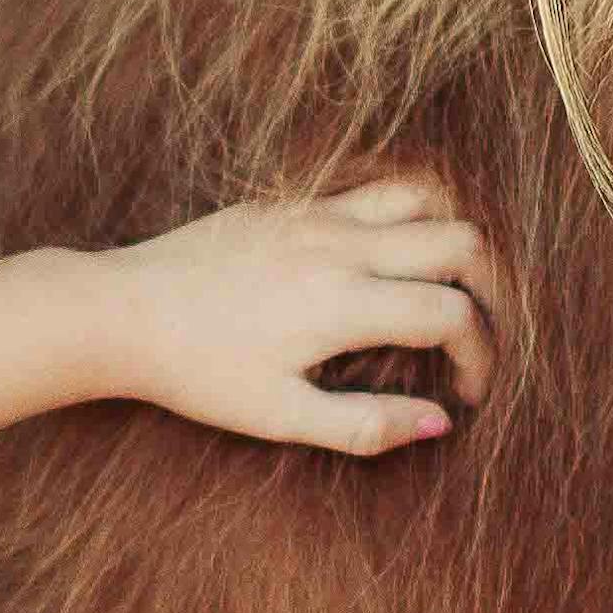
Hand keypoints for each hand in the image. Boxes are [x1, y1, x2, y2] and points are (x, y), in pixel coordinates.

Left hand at [85, 176, 491, 453]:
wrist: (122, 312)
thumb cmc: (197, 372)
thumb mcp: (278, 415)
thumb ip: (364, 424)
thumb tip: (439, 422)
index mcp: (342, 304)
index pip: (451, 316)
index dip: (479, 356)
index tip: (469, 392)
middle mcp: (341, 246)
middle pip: (460, 243)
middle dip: (490, 291)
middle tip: (479, 332)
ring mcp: (317, 214)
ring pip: (424, 198)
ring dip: (452, 237)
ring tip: (449, 285)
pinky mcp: (291, 202)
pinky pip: (374, 188)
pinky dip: (407, 212)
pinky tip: (395, 254)